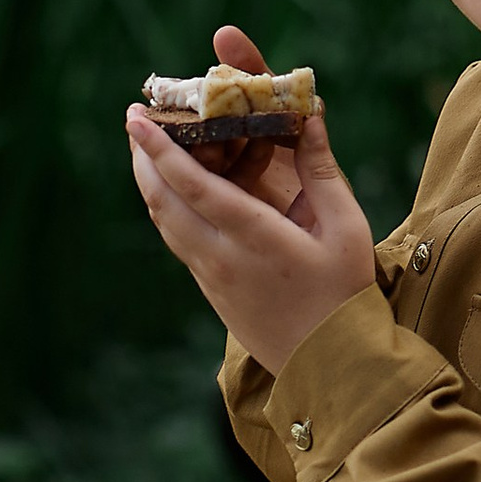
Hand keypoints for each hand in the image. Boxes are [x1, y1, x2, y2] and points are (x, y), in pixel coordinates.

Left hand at [126, 26, 378, 375]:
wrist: (330, 365)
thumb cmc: (344, 293)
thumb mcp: (346, 228)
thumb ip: (321, 171)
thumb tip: (311, 116)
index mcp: (254, 238)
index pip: (192, 187)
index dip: (159, 150)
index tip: (136, 118)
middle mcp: (219, 258)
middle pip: (162, 201)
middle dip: (142, 156)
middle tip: (134, 117)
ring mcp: (210, 277)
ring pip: (164, 221)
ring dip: (150, 180)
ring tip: (147, 145)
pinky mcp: (210, 289)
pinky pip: (178, 238)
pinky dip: (169, 204)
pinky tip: (176, 185)